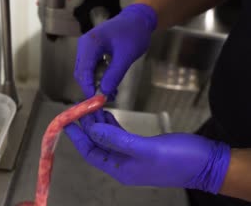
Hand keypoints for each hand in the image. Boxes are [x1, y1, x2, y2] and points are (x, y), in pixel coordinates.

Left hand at [64, 119, 230, 193]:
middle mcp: (123, 164)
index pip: (91, 153)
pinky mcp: (142, 147)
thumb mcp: (145, 149)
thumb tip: (92, 129)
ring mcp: (133, 156)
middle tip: (80, 107)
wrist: (209, 164)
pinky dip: (112, 124)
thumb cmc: (178, 159)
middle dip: (88, 126)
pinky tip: (107, 114)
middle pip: (98, 144)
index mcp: (121, 169)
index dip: (78, 138)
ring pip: (108, 138)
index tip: (67, 122)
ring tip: (91, 107)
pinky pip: (120, 136)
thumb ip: (116, 139)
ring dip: (99, 123)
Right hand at [74, 4, 156, 98]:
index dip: (88, 88)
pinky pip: (90, 68)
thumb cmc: (133, 34)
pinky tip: (110, 84)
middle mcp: (84, 45)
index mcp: (90, 43)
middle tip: (106, 99)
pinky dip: (98, 78)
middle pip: (81, 73)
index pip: (84, 71)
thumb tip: (104, 92)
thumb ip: (114, 74)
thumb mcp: (126, 56)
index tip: (96, 102)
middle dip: (91, 88)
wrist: (137, 20)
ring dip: (95, 84)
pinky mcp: (91, 51)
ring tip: (111, 93)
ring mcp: (86, 48)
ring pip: (85, 72)